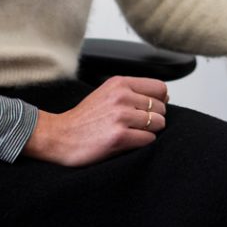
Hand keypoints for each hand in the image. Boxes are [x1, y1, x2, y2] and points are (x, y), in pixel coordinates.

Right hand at [22, 75, 169, 166]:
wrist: (60, 136)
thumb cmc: (84, 118)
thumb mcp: (107, 94)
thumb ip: (133, 92)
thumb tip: (166, 96)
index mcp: (119, 83)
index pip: (160, 87)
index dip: (159, 101)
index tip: (149, 110)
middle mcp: (121, 96)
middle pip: (161, 107)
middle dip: (154, 119)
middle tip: (136, 126)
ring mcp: (120, 116)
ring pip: (158, 123)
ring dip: (149, 132)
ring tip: (132, 134)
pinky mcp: (119, 137)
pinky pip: (149, 139)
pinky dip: (142, 143)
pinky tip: (127, 142)